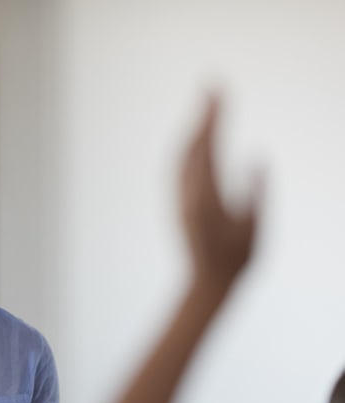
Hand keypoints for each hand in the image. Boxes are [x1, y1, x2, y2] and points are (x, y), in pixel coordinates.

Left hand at [181, 94, 260, 289]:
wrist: (207, 283)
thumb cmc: (237, 259)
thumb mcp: (254, 228)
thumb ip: (256, 194)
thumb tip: (258, 158)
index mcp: (206, 199)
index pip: (208, 148)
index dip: (213, 118)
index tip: (219, 92)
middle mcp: (188, 196)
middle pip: (192, 146)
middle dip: (203, 114)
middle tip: (212, 85)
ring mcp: (180, 199)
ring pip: (182, 156)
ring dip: (193, 128)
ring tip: (205, 104)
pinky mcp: (179, 204)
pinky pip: (179, 167)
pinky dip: (188, 146)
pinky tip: (193, 139)